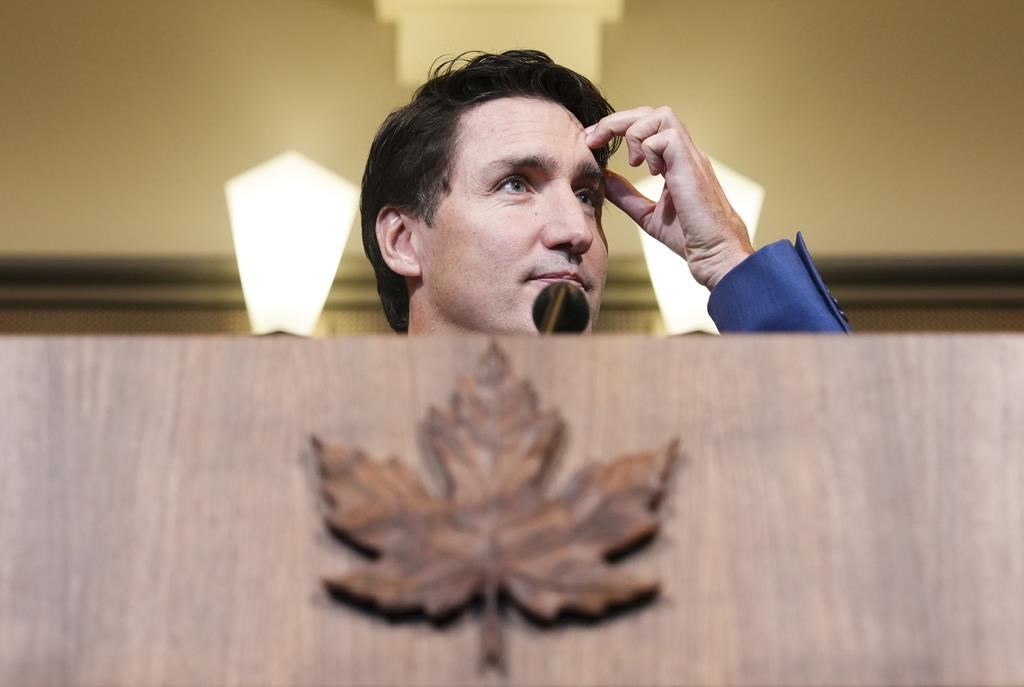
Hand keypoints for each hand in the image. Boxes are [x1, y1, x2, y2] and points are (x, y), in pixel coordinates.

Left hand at [585, 106, 753, 288]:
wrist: (715, 253)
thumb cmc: (689, 237)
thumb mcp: (647, 213)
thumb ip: (625, 194)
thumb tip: (603, 177)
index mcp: (675, 161)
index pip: (646, 126)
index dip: (616, 127)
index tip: (592, 141)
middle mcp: (684, 152)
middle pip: (650, 113)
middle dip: (616, 121)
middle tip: (592, 139)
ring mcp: (690, 156)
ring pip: (660, 116)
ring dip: (634, 133)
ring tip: (632, 163)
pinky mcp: (692, 165)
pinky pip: (666, 136)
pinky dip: (650, 149)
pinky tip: (650, 173)